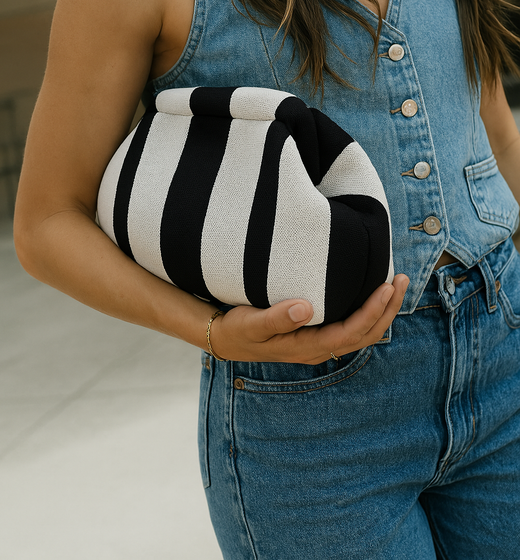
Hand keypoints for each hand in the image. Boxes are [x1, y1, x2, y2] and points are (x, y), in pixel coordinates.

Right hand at [210, 274, 408, 363]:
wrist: (226, 338)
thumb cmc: (238, 329)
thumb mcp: (251, 323)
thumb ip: (277, 317)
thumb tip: (306, 307)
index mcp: (307, 347)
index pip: (350, 333)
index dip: (372, 312)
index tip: (386, 288)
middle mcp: (319, 348)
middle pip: (365, 334)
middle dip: (388, 309)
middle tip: (403, 280)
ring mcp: (320, 343)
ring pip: (363, 332)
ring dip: (383, 310)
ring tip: (398, 283)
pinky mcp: (318, 333)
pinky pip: (353, 326)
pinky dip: (370, 311)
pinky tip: (374, 293)